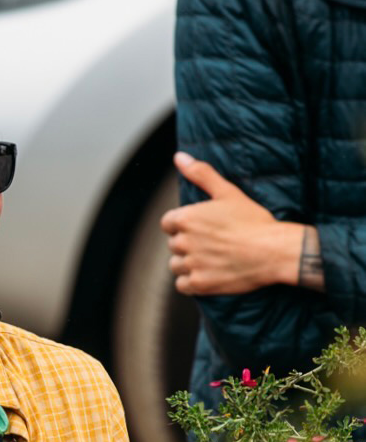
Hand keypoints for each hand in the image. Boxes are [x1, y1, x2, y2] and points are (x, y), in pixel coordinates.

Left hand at [161, 153, 303, 294]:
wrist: (274, 251)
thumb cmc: (253, 220)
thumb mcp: (227, 192)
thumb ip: (201, 174)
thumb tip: (179, 157)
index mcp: (186, 219)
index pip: (167, 223)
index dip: (181, 224)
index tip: (200, 227)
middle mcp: (184, 242)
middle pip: (173, 244)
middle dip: (188, 243)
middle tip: (213, 242)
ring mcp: (190, 264)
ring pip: (176, 265)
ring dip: (188, 263)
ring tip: (211, 258)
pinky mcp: (198, 284)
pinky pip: (182, 284)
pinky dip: (192, 281)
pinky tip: (208, 273)